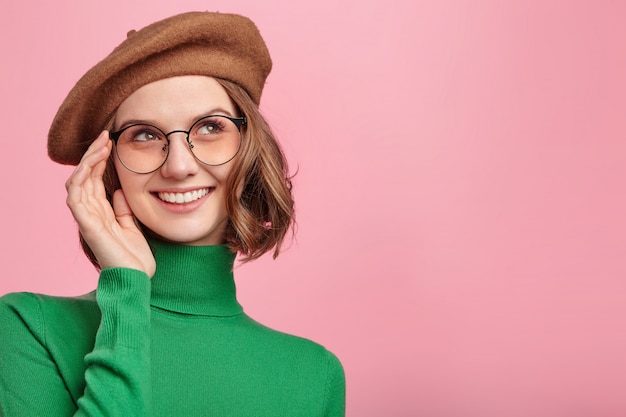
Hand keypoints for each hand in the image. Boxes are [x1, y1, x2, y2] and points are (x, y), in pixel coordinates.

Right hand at [65, 131, 155, 276]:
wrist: (137, 279)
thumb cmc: (135, 257)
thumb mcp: (132, 225)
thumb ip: (123, 208)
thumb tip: (119, 190)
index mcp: (101, 212)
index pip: (95, 180)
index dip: (100, 160)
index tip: (111, 142)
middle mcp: (91, 213)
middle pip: (85, 177)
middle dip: (93, 155)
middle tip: (105, 136)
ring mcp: (87, 219)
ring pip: (77, 183)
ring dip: (87, 162)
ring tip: (100, 145)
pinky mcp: (87, 226)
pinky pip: (75, 198)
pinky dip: (80, 179)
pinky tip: (90, 165)